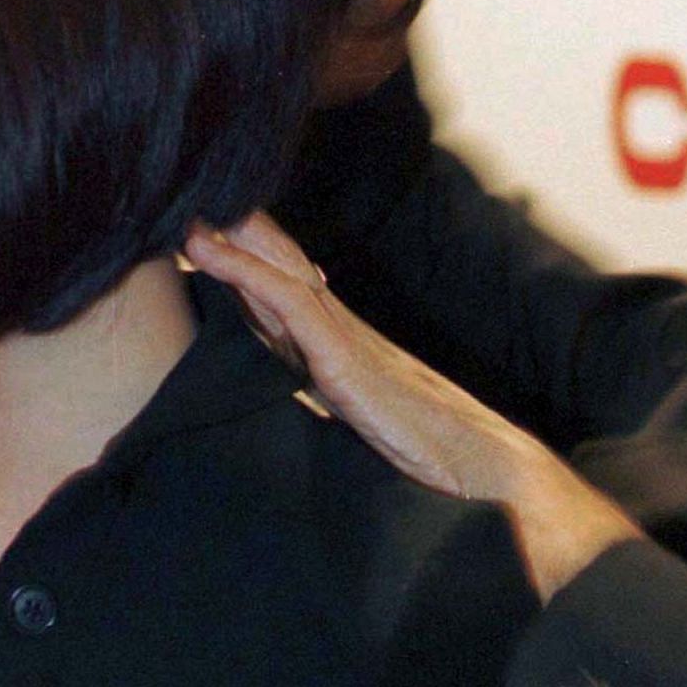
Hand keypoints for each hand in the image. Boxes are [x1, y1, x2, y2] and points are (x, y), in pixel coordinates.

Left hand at [184, 212, 640, 599]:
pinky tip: (207, 250)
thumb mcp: (379, 445)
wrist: (499, 483)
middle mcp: (350, 342)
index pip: (292, 306)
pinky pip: (291, 306)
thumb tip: (308, 438)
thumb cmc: (449, 472)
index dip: (251, 274)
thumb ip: (343, 427)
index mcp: (354, 360)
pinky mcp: (349, 365)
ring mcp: (351, 347)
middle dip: (242, 241)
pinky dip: (245, 272)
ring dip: (235, 241)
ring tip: (187, 209)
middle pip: (284, 278)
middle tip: (192, 204)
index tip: (208, 244)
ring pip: (281, 278)